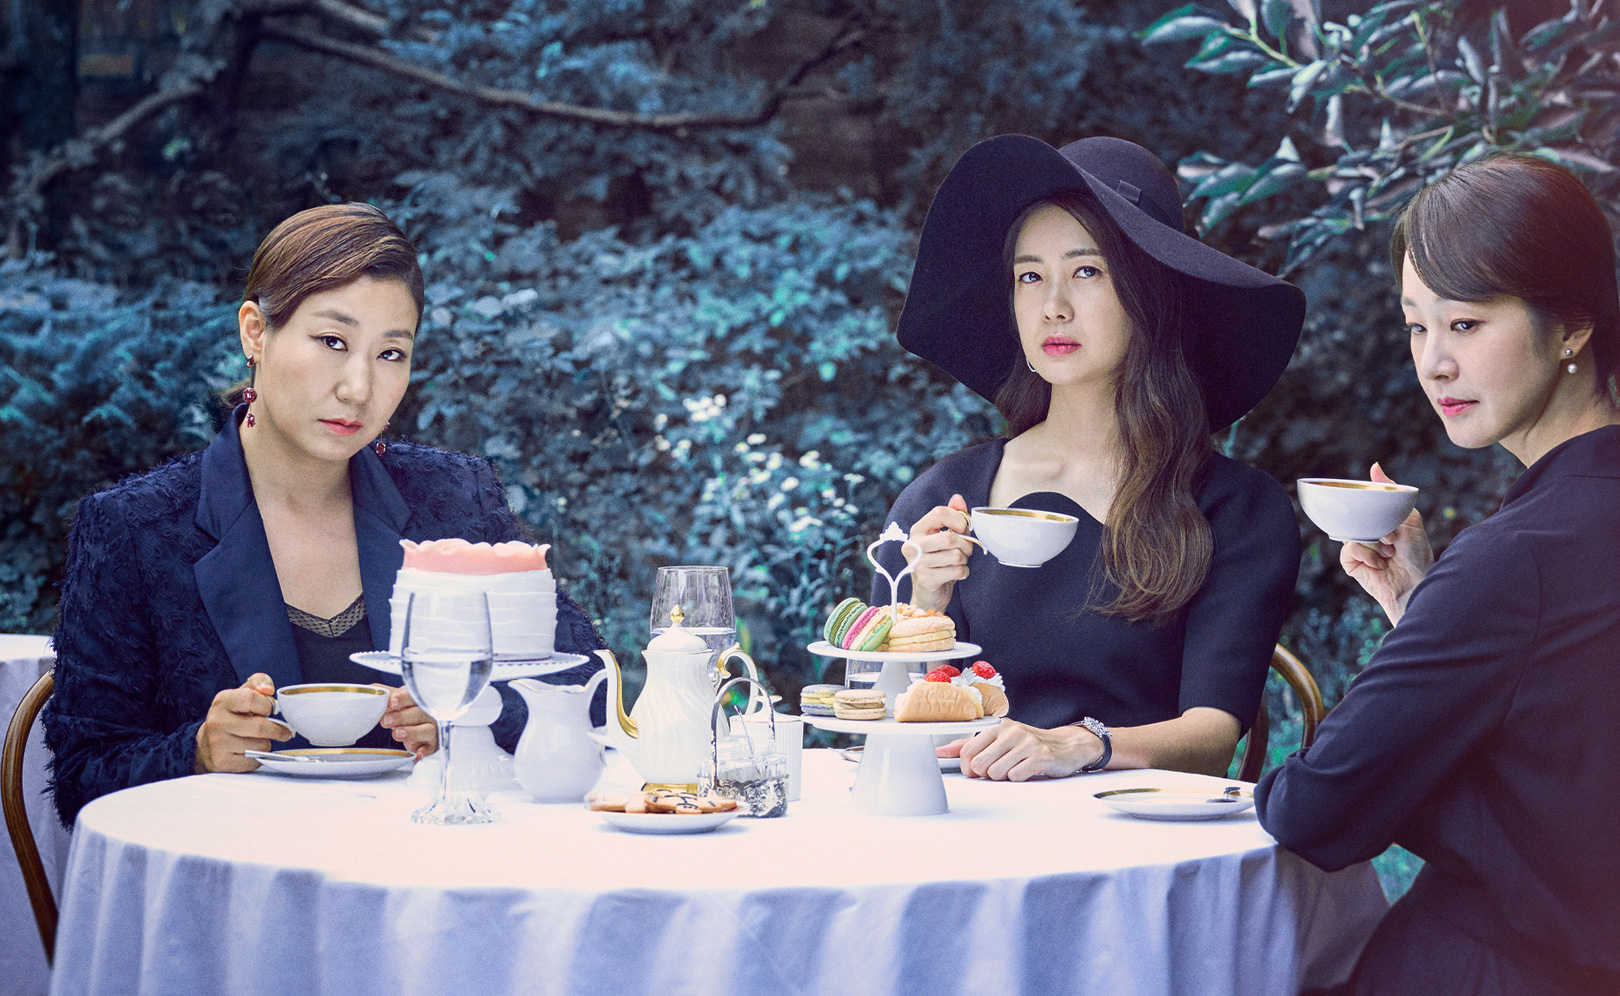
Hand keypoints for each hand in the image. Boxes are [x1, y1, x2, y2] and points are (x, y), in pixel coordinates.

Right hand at [194, 673, 289, 772]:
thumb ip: (259, 683)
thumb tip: (268, 689)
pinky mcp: (222, 762)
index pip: (252, 698)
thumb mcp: (242, 694)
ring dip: (266, 744)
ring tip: (257, 740)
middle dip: (277, 729)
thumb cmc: (232, 716)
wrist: (208, 745)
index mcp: (222, 701)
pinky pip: (254, 761)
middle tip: (283, 731)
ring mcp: (217, 744)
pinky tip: (250, 752)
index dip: (267, 705)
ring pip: (260, 745)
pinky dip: (258, 757)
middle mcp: (216, 722)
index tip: (270, 710)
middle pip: (260, 726)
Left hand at [380, 685, 437, 757]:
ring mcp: (433, 729)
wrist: (424, 728)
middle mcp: (430, 713)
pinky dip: (425, 751)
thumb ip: (387, 695)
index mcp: (421, 699)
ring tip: (397, 734)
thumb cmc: (410, 712)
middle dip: (403, 717)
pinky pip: (431, 749)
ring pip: (427, 730)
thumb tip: (373, 691)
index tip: (392, 701)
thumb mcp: (400, 702)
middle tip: (386, 720)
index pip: (415, 695)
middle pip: (420, 713)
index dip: (404, 698)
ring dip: (412, 732)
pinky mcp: (433, 745)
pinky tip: (417, 752)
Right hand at [904, 494, 973, 610]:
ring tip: (958, 562)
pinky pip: (957, 571)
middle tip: (966, 550)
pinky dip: (963, 573)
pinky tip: (956, 574)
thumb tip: (958, 498)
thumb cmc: (940, 560)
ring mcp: (917, 564)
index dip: (958, 519)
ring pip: (956, 556)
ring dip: (964, 560)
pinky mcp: (926, 580)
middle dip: (965, 545)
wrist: (930, 593)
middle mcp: (912, 545)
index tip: (963, 528)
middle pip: (949, 537)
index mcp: (917, 530)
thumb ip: (953, 516)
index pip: (939, 513)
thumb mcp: (946, 536)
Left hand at [954, 719, 1101, 780]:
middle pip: (979, 764)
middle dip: (986, 774)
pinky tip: (1027, 771)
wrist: (1067, 745)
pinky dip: (1019, 779)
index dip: (968, 767)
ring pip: (996, 773)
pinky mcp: (1041, 756)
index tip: (977, 770)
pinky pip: (1016, 777)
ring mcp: (1027, 743)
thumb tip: (940, 751)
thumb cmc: (1029, 744)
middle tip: (999, 770)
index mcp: (997, 727)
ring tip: (1014, 769)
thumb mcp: (999, 740)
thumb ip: (969, 745)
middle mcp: (1011, 731)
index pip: (966, 751)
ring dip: (1003, 778)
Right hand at [1339, 462, 1433, 625]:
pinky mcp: (1351, 563)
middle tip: (1392, 538)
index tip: (1387, 520)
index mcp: (1380, 522)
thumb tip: (1374, 466)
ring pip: (1354, 533)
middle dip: (1379, 529)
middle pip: (1358, 518)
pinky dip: (1367, 555)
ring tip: (1390, 553)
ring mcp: (1358, 548)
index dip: (1372, 508)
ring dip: (1375, 543)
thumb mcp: (1409, 518)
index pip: (1366, 506)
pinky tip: (1381, 564)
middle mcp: (1368, 534)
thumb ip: (1391, 493)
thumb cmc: (1417, 555)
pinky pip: (1349, 549)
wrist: (1415, 584)